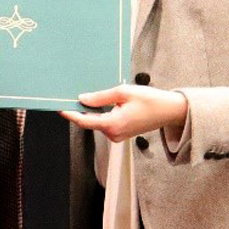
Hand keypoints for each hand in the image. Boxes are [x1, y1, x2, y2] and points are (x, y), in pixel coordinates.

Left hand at [60, 84, 186, 141]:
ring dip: (93, 110)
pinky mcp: (122, 133)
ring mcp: (117, 135)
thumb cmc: (150, 100)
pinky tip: (103, 102)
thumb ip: (100, 97)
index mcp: (112, 124)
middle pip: (89, 121)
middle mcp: (113, 134)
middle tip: (71, 95)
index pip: (83, 121)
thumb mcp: (123, 92)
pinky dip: (101, 113)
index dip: (70, 114)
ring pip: (98, 122)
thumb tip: (82, 99)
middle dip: (81, 109)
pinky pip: (106, 123)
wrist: (170, 111)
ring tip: (89, 95)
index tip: (59, 107)